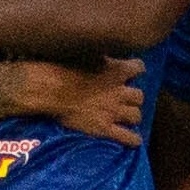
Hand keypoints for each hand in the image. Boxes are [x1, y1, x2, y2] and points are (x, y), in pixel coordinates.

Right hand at [31, 57, 147, 144]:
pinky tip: (134, 140)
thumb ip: (101, 56)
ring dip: (132, 116)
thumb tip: (103, 49)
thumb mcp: (86, 53)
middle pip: (139, 95)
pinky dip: (133, 139)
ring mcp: (113, 111)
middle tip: (124, 99)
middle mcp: (120, 91)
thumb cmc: (63, 68)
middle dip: (133, 98)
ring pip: (136, 115)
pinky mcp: (105, 128)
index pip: (139, 68)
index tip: (130, 73)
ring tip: (126, 117)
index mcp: (117, 70)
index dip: (135, 71)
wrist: (50, 89)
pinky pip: (127, 137)